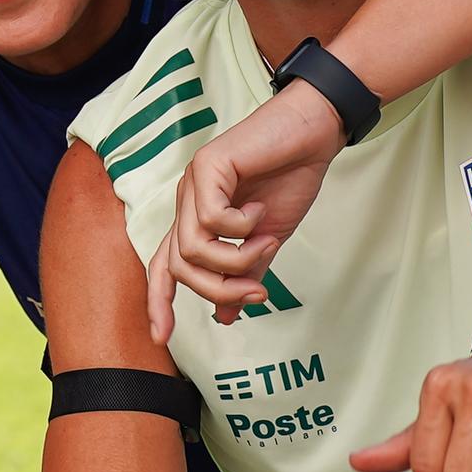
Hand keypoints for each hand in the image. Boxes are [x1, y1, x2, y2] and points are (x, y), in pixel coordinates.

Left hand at [149, 81, 342, 339]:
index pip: (163, 267)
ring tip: (267, 243)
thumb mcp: (267, 241)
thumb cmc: (290, 179)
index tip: (163, 338)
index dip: (158, 301)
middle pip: (180, 266)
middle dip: (219, 289)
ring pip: (193, 247)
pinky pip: (212, 218)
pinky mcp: (207, 166)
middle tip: (257, 291)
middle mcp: (187, 203)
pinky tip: (260, 211)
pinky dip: (241, 227)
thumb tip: (228, 318)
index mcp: (197, 220)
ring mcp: (193, 183)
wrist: (313, 133)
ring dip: (236, 259)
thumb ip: (245, 275)